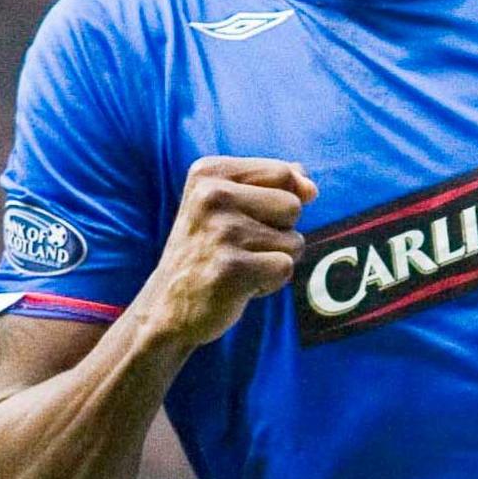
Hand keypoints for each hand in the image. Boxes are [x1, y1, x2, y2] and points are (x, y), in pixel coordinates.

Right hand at [145, 156, 317, 346]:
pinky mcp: (231, 268)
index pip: (284, 173)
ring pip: (294, 240)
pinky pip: (285, 268)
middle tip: (240, 248)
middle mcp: (212, 195)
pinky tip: (238, 284)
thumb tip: (310, 188)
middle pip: (293, 206)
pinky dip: (269, 282)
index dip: (282, 200)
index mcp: (209, 172)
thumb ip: (271, 184)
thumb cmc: (207, 251)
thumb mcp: (227, 204)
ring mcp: (222, 231)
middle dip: (279, 232)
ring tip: (238, 265)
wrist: (166, 306)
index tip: (247, 218)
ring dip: (273, 259)